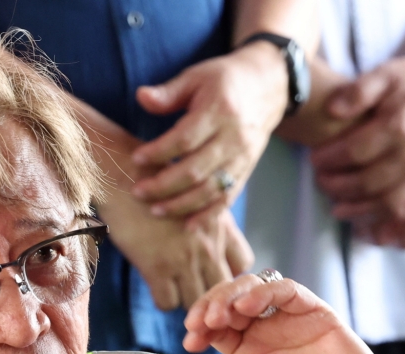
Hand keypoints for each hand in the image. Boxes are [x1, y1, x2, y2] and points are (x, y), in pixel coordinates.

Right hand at [101, 191, 253, 309]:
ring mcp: (184, 259)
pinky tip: (155, 284)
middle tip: (193, 288)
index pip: (243, 264)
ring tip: (174, 288)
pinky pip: (167, 303)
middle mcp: (208, 246)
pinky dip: (162, 299)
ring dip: (185, 298)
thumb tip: (209, 243)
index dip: (229, 271)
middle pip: (223, 288)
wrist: (125, 176)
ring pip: (196, 301)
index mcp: (220, 226)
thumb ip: (208, 221)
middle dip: (211, 293)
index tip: (213, 271)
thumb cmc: (155, 182)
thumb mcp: (195, 196)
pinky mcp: (158, 268)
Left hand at [129, 43, 288, 220]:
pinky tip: (188, 225)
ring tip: (156, 211)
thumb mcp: (196, 77)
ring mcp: (242, 158)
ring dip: (182, 204)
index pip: (185, 138)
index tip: (137, 158)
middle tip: (138, 192)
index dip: (160, 152)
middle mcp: (234, 137)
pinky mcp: (245, 172)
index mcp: (219, 110)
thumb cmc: (223, 81)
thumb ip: (169, 92)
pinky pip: (227, 198)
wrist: (267, 88)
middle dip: (164, 185)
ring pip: (210, 189)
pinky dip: (208, 214)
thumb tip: (141, 97)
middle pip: (196, 170)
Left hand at [164, 274, 404, 353]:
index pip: (217, 326)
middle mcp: (270, 332)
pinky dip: (265, 291)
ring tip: (220, 313)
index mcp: (252, 353)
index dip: (199, 326)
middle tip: (200, 323)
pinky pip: (287, 290)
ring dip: (232, 294)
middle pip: (230, 301)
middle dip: (210, 305)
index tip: (189, 340)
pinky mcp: (317, 314)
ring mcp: (292, 321)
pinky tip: (249, 304)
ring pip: (254, 288)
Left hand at [310, 56, 404, 245]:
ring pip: (387, 204)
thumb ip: (359, 90)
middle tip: (320, 182)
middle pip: (366, 182)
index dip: (328, 160)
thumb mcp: (388, 73)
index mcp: (400, 126)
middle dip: (337, 186)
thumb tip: (331, 109)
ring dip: (358, 210)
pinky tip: (375, 233)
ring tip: (336, 207)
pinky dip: (396, 229)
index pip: (353, 152)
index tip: (314, 160)